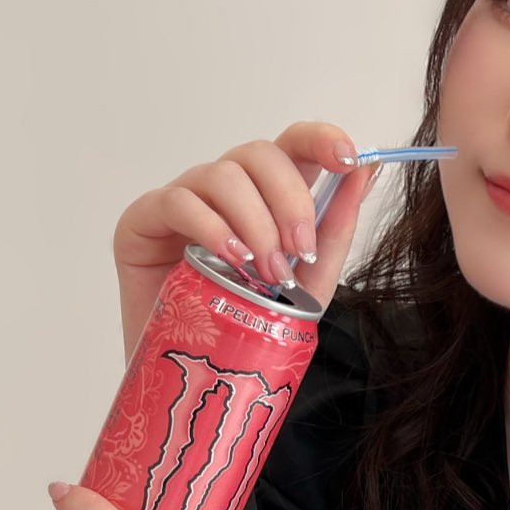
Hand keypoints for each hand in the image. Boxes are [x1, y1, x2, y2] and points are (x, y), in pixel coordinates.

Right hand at [113, 123, 381, 358]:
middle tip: (299, 252)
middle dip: (289, 200)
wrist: (201, 370)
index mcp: (266, 195)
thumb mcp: (306, 283)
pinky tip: (230, 259)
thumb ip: (332, 231)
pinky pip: (179, 201)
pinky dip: (211, 227)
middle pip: (259, 154)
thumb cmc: (248, 324)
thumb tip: (364, 175)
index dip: (320, 139)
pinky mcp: (144, 219)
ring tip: (264, 273)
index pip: (292, 144)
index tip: (348, 158)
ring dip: (255, 223)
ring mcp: (184, 198)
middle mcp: (225, 188)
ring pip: (223, 175)